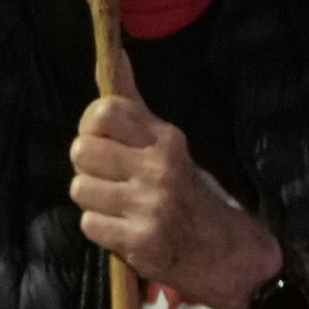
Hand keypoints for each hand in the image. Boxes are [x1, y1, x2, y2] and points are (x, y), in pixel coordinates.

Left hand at [67, 93, 274, 308]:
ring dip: (94, 199)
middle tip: (111, 176)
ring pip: (80, 188)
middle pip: (82, 150)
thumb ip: (134, 104)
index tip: (102, 138)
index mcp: (167, 140)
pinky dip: (101, 227)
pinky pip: (88, 223)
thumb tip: (113, 53)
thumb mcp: (169, 145)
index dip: (91, 124)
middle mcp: (158, 170)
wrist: (228, 255)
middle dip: (90, 164)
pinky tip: (123, 227)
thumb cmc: (192, 192)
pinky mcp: (139, 243)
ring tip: (119, 203)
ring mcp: (148, 208)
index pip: (105, 111)